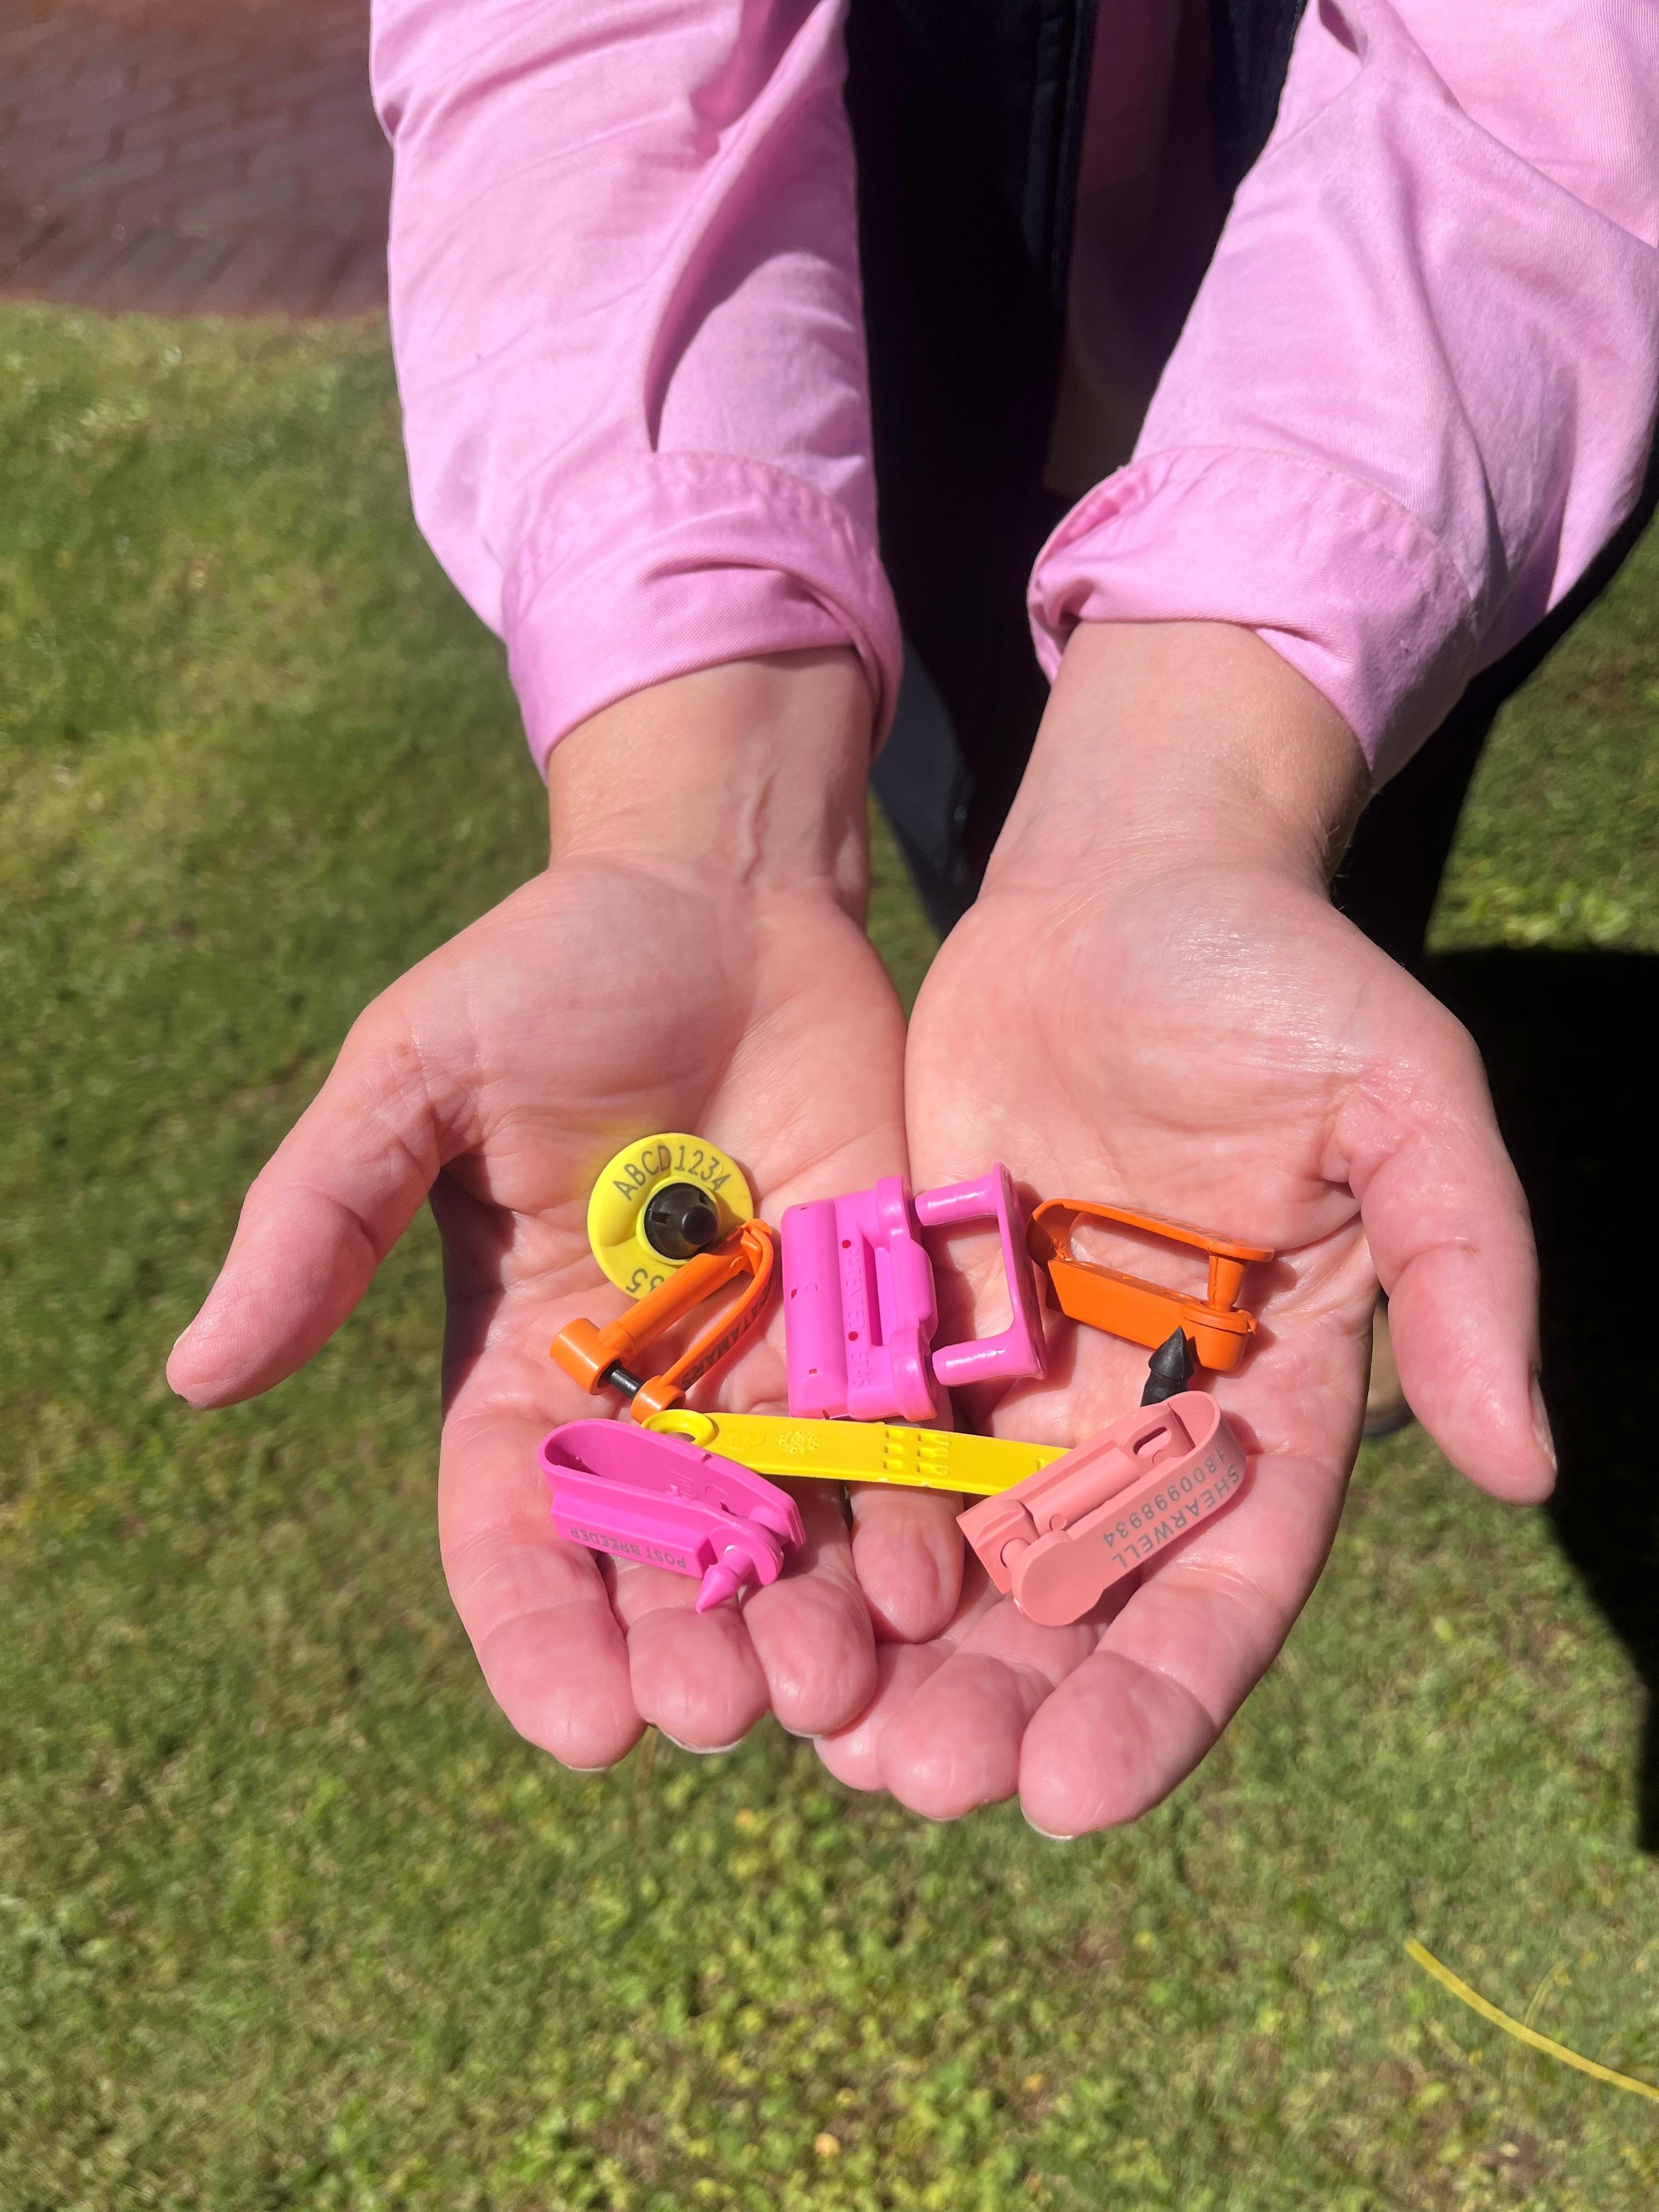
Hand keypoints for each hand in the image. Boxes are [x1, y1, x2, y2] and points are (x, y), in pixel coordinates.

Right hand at [168, 653, 946, 1766]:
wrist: (719, 898)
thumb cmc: (544, 975)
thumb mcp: (414, 1078)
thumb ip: (320, 1219)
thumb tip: (197, 1373)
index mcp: (521, 1363)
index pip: (514, 1532)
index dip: (539, 1634)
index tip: (578, 1723)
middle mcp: (648, 1391)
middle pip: (662, 1559)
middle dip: (688, 1646)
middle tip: (718, 1715)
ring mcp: (770, 1362)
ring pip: (790, 1526)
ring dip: (811, 1614)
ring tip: (834, 1688)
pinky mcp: (875, 1313)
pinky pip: (897, 1437)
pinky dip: (911, 1513)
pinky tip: (931, 1583)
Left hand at [820, 622, 1554, 1834]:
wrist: (1126, 885)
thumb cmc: (1281, 981)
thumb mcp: (1404, 1104)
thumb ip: (1463, 1273)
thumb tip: (1530, 1467)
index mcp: (1269, 1400)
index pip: (1224, 1581)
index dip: (1159, 1692)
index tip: (1077, 1792)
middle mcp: (1141, 1416)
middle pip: (1076, 1600)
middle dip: (1007, 1703)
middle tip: (920, 1785)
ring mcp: (1024, 1375)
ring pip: (962, 1552)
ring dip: (901, 1654)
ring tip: (829, 1744)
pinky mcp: (919, 1317)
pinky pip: (870, 1442)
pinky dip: (827, 1527)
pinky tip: (767, 1601)